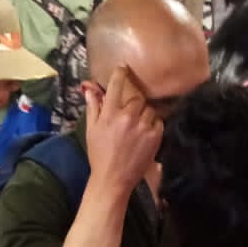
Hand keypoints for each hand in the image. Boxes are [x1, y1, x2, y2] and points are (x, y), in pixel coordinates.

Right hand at [84, 66, 161, 194]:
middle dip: (134, 103)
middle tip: (130, 113)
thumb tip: (89, 88)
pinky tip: (145, 134)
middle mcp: (127, 118)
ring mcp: (143, 127)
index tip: (123, 67)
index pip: (116, 86)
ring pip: (149, 109)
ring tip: (137, 127)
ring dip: (144, 114)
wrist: (113, 179)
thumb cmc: (99, 154)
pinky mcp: (155, 137)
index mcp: (109, 114)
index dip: (120, 73)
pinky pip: (158, 122)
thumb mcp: (91, 130)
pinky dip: (153, 125)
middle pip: (137, 98)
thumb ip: (92, 107)